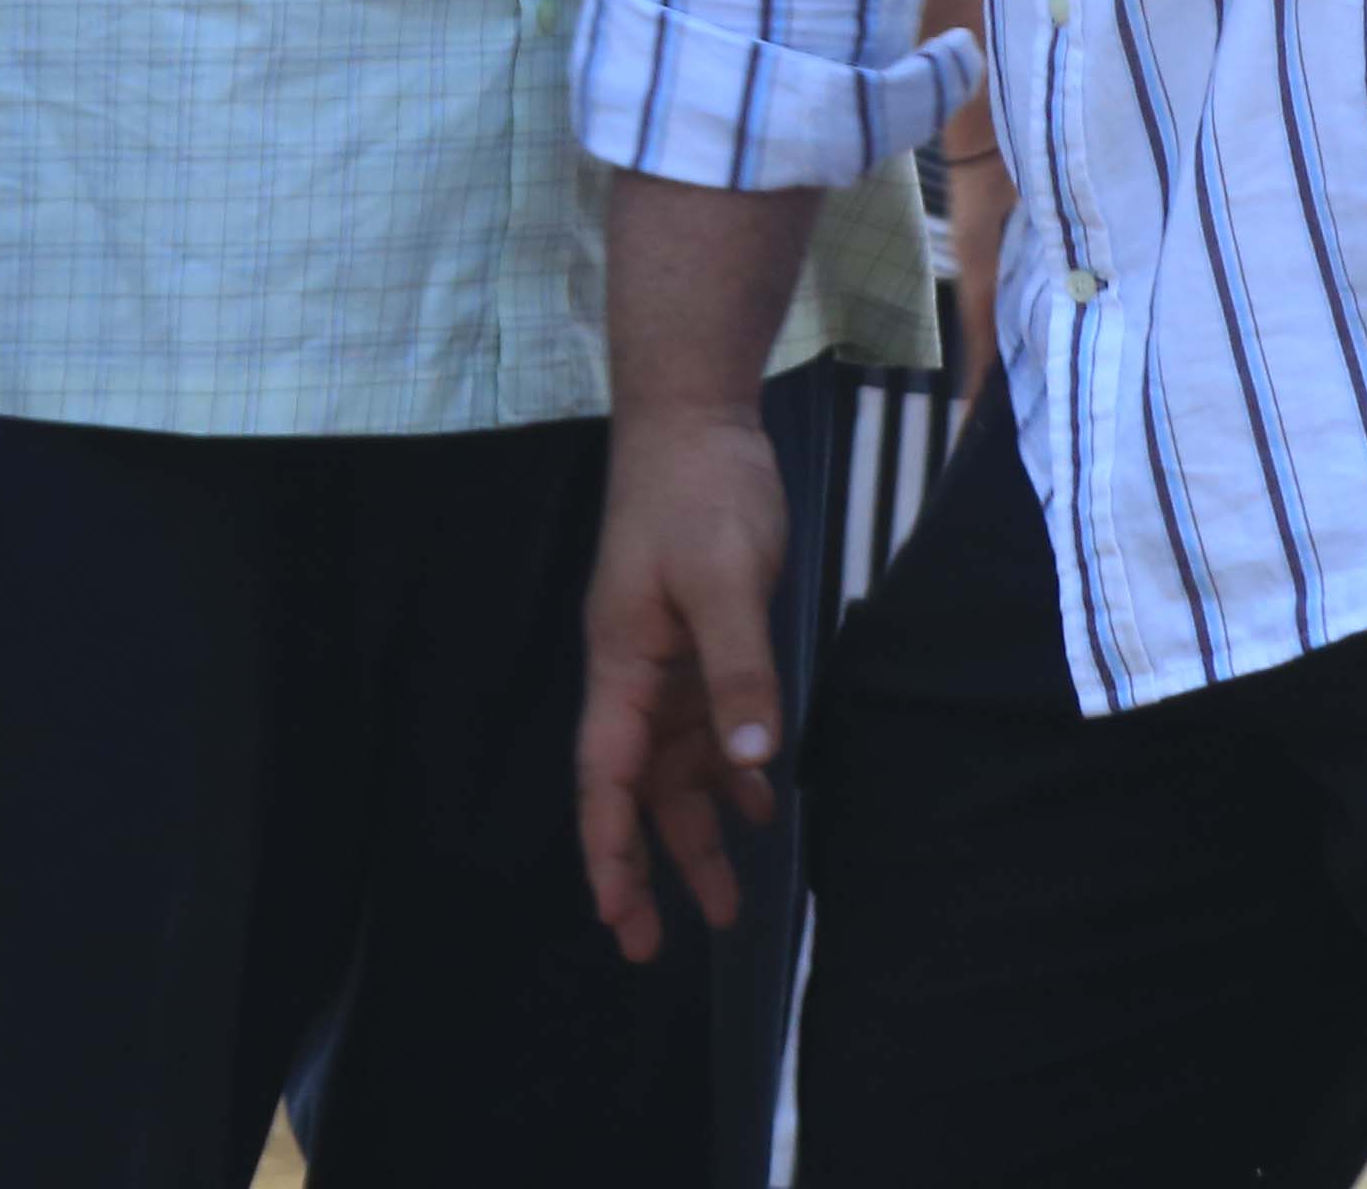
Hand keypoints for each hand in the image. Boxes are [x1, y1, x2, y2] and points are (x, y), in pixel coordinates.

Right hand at [575, 405, 793, 960]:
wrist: (697, 420)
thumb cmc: (698, 492)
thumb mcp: (724, 580)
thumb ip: (738, 669)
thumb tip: (747, 764)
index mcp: (622, 664)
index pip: (605, 776)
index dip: (608, 850)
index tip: (617, 916)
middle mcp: (636, 675)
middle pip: (635, 790)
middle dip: (647, 866)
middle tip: (656, 946)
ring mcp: (668, 661)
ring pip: (675, 768)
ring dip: (698, 832)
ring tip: (730, 906)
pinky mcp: (702, 642)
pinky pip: (710, 728)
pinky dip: (732, 774)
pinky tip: (761, 807)